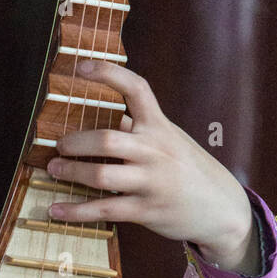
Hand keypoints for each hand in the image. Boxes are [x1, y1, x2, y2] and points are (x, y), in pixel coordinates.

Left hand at [46, 59, 259, 273]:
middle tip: (59, 146)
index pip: (136, 89)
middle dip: (75, 143)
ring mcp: (151, 181)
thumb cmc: (189, 171)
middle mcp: (155, 150)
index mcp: (160, 126)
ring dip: (71, 172)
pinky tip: (56, 210)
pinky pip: (103, 208)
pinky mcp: (146, 210)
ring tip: (54, 170)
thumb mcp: (171, 142)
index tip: (80, 67)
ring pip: (101, 175)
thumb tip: (111, 122)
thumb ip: (142, 132)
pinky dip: (75, 210)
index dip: (107, 74)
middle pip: (106, 139)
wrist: (222, 208)